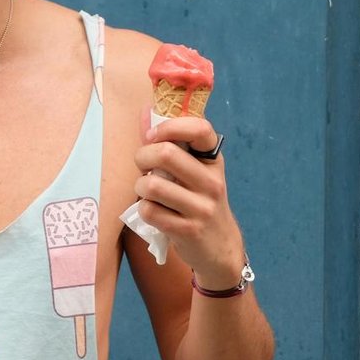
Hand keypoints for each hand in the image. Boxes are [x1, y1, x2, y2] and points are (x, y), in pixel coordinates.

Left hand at [131, 110, 247, 287]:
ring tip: (147, 191)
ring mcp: (202, 208)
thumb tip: (145, 111)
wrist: (220, 248)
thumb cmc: (200, 202)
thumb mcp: (196, 172)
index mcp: (214, 161)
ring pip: (152, 185)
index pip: (200, 128)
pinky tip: (154, 211)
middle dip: (142, 157)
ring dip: (140, 186)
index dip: (170, 126)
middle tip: (143, 166)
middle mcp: (212, 182)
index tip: (153, 136)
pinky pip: (149, 211)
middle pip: (165, 154)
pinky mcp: (188, 230)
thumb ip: (170, 143)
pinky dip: (144, 209)